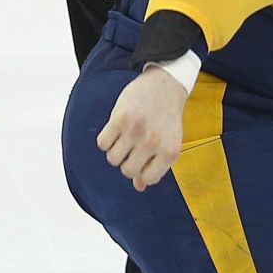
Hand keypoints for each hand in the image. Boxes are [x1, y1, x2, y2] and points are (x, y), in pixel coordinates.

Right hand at [97, 66, 187, 190]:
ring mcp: (136, 131)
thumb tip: (139, 187)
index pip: (148, 179)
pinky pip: (102, 143)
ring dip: (115, 151)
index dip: (142, 172)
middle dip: (127, 162)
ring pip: (112, 158)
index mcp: (170, 152)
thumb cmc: (167, 118)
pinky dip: (106, 139)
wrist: (165, 85)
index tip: (143, 161)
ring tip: (125, 139)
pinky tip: (116, 130)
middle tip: (133, 148)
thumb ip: (155, 166)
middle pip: (127, 170)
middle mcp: (153, 142)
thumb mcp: (168, 143)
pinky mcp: (119, 118)